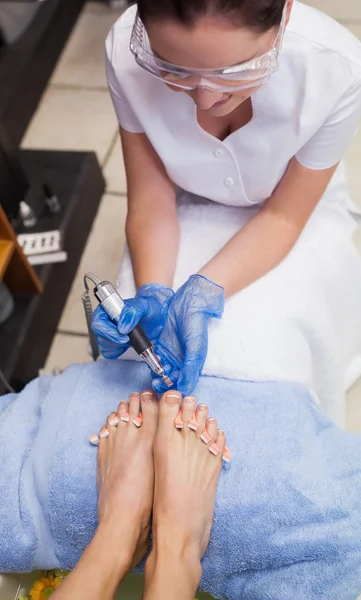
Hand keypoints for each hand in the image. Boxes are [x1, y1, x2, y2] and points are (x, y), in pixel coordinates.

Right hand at [91, 283, 173, 359]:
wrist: (156, 318)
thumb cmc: (148, 308)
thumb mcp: (143, 306)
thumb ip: (132, 313)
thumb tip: (122, 327)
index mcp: (108, 308)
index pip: (98, 322)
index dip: (107, 331)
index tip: (123, 335)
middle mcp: (105, 320)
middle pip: (100, 335)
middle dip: (114, 340)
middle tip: (128, 340)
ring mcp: (107, 332)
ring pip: (104, 345)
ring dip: (118, 346)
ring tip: (130, 339)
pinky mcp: (112, 342)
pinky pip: (108, 352)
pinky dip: (118, 351)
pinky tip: (128, 344)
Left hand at [152, 275, 223, 394]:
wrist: (187, 304)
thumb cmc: (196, 326)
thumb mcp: (195, 349)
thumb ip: (190, 369)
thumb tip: (185, 389)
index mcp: (192, 365)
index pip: (184, 384)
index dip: (176, 389)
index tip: (169, 391)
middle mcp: (181, 362)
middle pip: (170, 380)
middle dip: (164, 384)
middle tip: (158, 384)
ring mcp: (169, 355)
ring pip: (161, 372)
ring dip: (157, 376)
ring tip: (155, 375)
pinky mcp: (159, 347)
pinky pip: (153, 359)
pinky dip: (152, 363)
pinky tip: (152, 362)